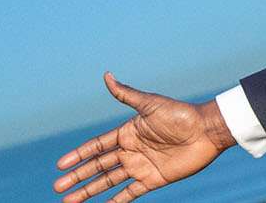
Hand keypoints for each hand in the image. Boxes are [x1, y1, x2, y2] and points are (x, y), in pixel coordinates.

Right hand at [52, 72, 235, 202]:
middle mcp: (131, 151)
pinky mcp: (154, 179)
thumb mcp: (150, 104)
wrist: (207, 130)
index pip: (96, 147)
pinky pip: (130, 193)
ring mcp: (141, 166)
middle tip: (58, 188)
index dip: (78, 156)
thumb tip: (106, 75)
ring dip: (89, 192)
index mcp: (127, 133)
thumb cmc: (180, 114)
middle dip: (77, 177)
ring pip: (108, 182)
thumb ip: (126, 94)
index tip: (60, 165)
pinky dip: (116, 201)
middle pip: (98, 167)